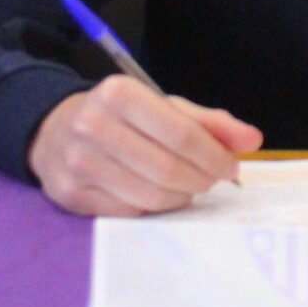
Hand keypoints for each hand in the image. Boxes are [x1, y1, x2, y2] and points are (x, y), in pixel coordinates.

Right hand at [29, 76, 262, 216]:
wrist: (54, 130)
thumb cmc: (120, 117)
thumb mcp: (162, 106)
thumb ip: (208, 122)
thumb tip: (253, 140)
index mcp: (119, 94)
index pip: (182, 134)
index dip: (215, 155)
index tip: (231, 165)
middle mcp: (93, 125)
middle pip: (168, 169)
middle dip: (201, 179)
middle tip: (212, 179)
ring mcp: (77, 162)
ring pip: (150, 196)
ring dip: (181, 197)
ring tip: (187, 187)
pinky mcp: (69, 194)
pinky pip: (128, 212)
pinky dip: (153, 208)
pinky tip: (157, 194)